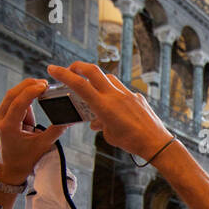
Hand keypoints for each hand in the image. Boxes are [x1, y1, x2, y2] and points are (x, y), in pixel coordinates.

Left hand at [0, 79, 69, 181]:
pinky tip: (32, 106)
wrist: (11, 168)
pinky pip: (12, 102)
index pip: (18, 103)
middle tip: (45, 83)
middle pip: (12, 94)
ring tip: (41, 99)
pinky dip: (23, 100)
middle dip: (28, 86)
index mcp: (7, 128)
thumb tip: (71, 118)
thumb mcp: (43, 144)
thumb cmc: (27, 158)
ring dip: (27, 93)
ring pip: (12, 96)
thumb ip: (56, 129)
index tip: (44, 85)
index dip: (31, 91)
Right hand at [46, 62, 171, 159]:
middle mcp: (115, 95)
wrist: (156, 142)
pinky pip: (122, 90)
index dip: (63, 74)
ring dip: (97, 78)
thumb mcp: (109, 135)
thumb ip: (100, 124)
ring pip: (108, 77)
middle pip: (92, 70)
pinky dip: (113, 93)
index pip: (79, 85)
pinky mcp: (137, 97)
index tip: (52, 69)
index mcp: (104, 106)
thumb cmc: (132, 142)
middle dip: (78, 66)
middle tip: (70, 69)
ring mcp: (127, 94)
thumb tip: (95, 122)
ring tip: (92, 88)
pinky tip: (115, 105)